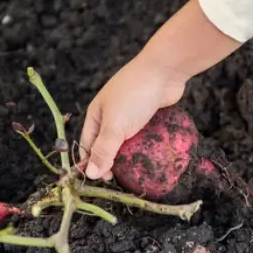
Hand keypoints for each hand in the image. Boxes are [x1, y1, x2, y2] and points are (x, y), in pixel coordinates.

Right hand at [79, 53, 186, 179]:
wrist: (165, 71)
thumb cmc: (134, 96)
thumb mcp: (115, 126)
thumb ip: (103, 151)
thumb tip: (90, 175)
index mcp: (96, 115)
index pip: (87, 144)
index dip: (91, 163)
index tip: (101, 181)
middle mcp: (111, 115)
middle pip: (106, 145)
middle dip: (110, 162)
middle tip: (119, 180)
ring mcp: (130, 115)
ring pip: (126, 141)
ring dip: (128, 156)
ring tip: (133, 173)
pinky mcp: (148, 115)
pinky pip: (142, 136)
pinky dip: (144, 147)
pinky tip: (149, 159)